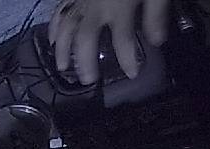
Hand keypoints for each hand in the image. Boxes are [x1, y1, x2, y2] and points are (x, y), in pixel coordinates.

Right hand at [48, 0, 170, 83]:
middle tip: (88, 81)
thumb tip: (156, 43)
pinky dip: (54, 25)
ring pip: (66, 26)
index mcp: (119, 7)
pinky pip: (59, 9)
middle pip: (85, 39)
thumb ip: (155, 15)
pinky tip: (52, 39)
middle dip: (85, 62)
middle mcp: (95, 6)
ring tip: (63, 69)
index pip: (123, 41)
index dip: (127, 61)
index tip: (132, 74)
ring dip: (63, 50)